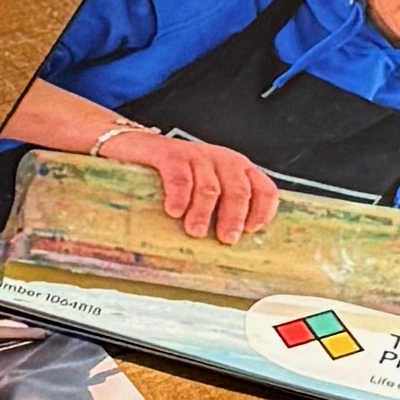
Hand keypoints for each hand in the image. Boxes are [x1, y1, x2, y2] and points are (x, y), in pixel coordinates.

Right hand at [111, 119, 281, 241]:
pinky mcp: (169, 153)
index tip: (250, 232)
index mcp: (237, 170)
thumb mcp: (204, 191)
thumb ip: (219, 211)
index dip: (262, 211)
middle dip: (234, 218)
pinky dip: (179, 196)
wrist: (135, 148)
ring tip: (194, 231)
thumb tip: (228, 252)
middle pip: (239, 191)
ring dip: (203, 213)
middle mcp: (221, 159)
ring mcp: (196, 154)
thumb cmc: (175, 179)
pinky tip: (173, 211)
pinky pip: (180, 176)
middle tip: (225, 239)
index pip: (264, 189)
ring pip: (210, 187)